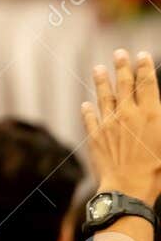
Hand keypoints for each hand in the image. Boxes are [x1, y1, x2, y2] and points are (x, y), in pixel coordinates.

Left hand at [83, 50, 160, 200]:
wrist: (129, 188)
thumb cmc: (159, 169)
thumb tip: (157, 109)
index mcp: (151, 114)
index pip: (147, 83)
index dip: (144, 67)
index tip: (141, 55)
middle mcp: (128, 114)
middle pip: (124, 84)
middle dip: (123, 66)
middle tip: (119, 53)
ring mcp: (109, 123)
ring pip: (104, 96)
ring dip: (102, 81)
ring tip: (98, 69)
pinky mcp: (95, 135)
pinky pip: (90, 118)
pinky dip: (88, 110)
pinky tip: (86, 104)